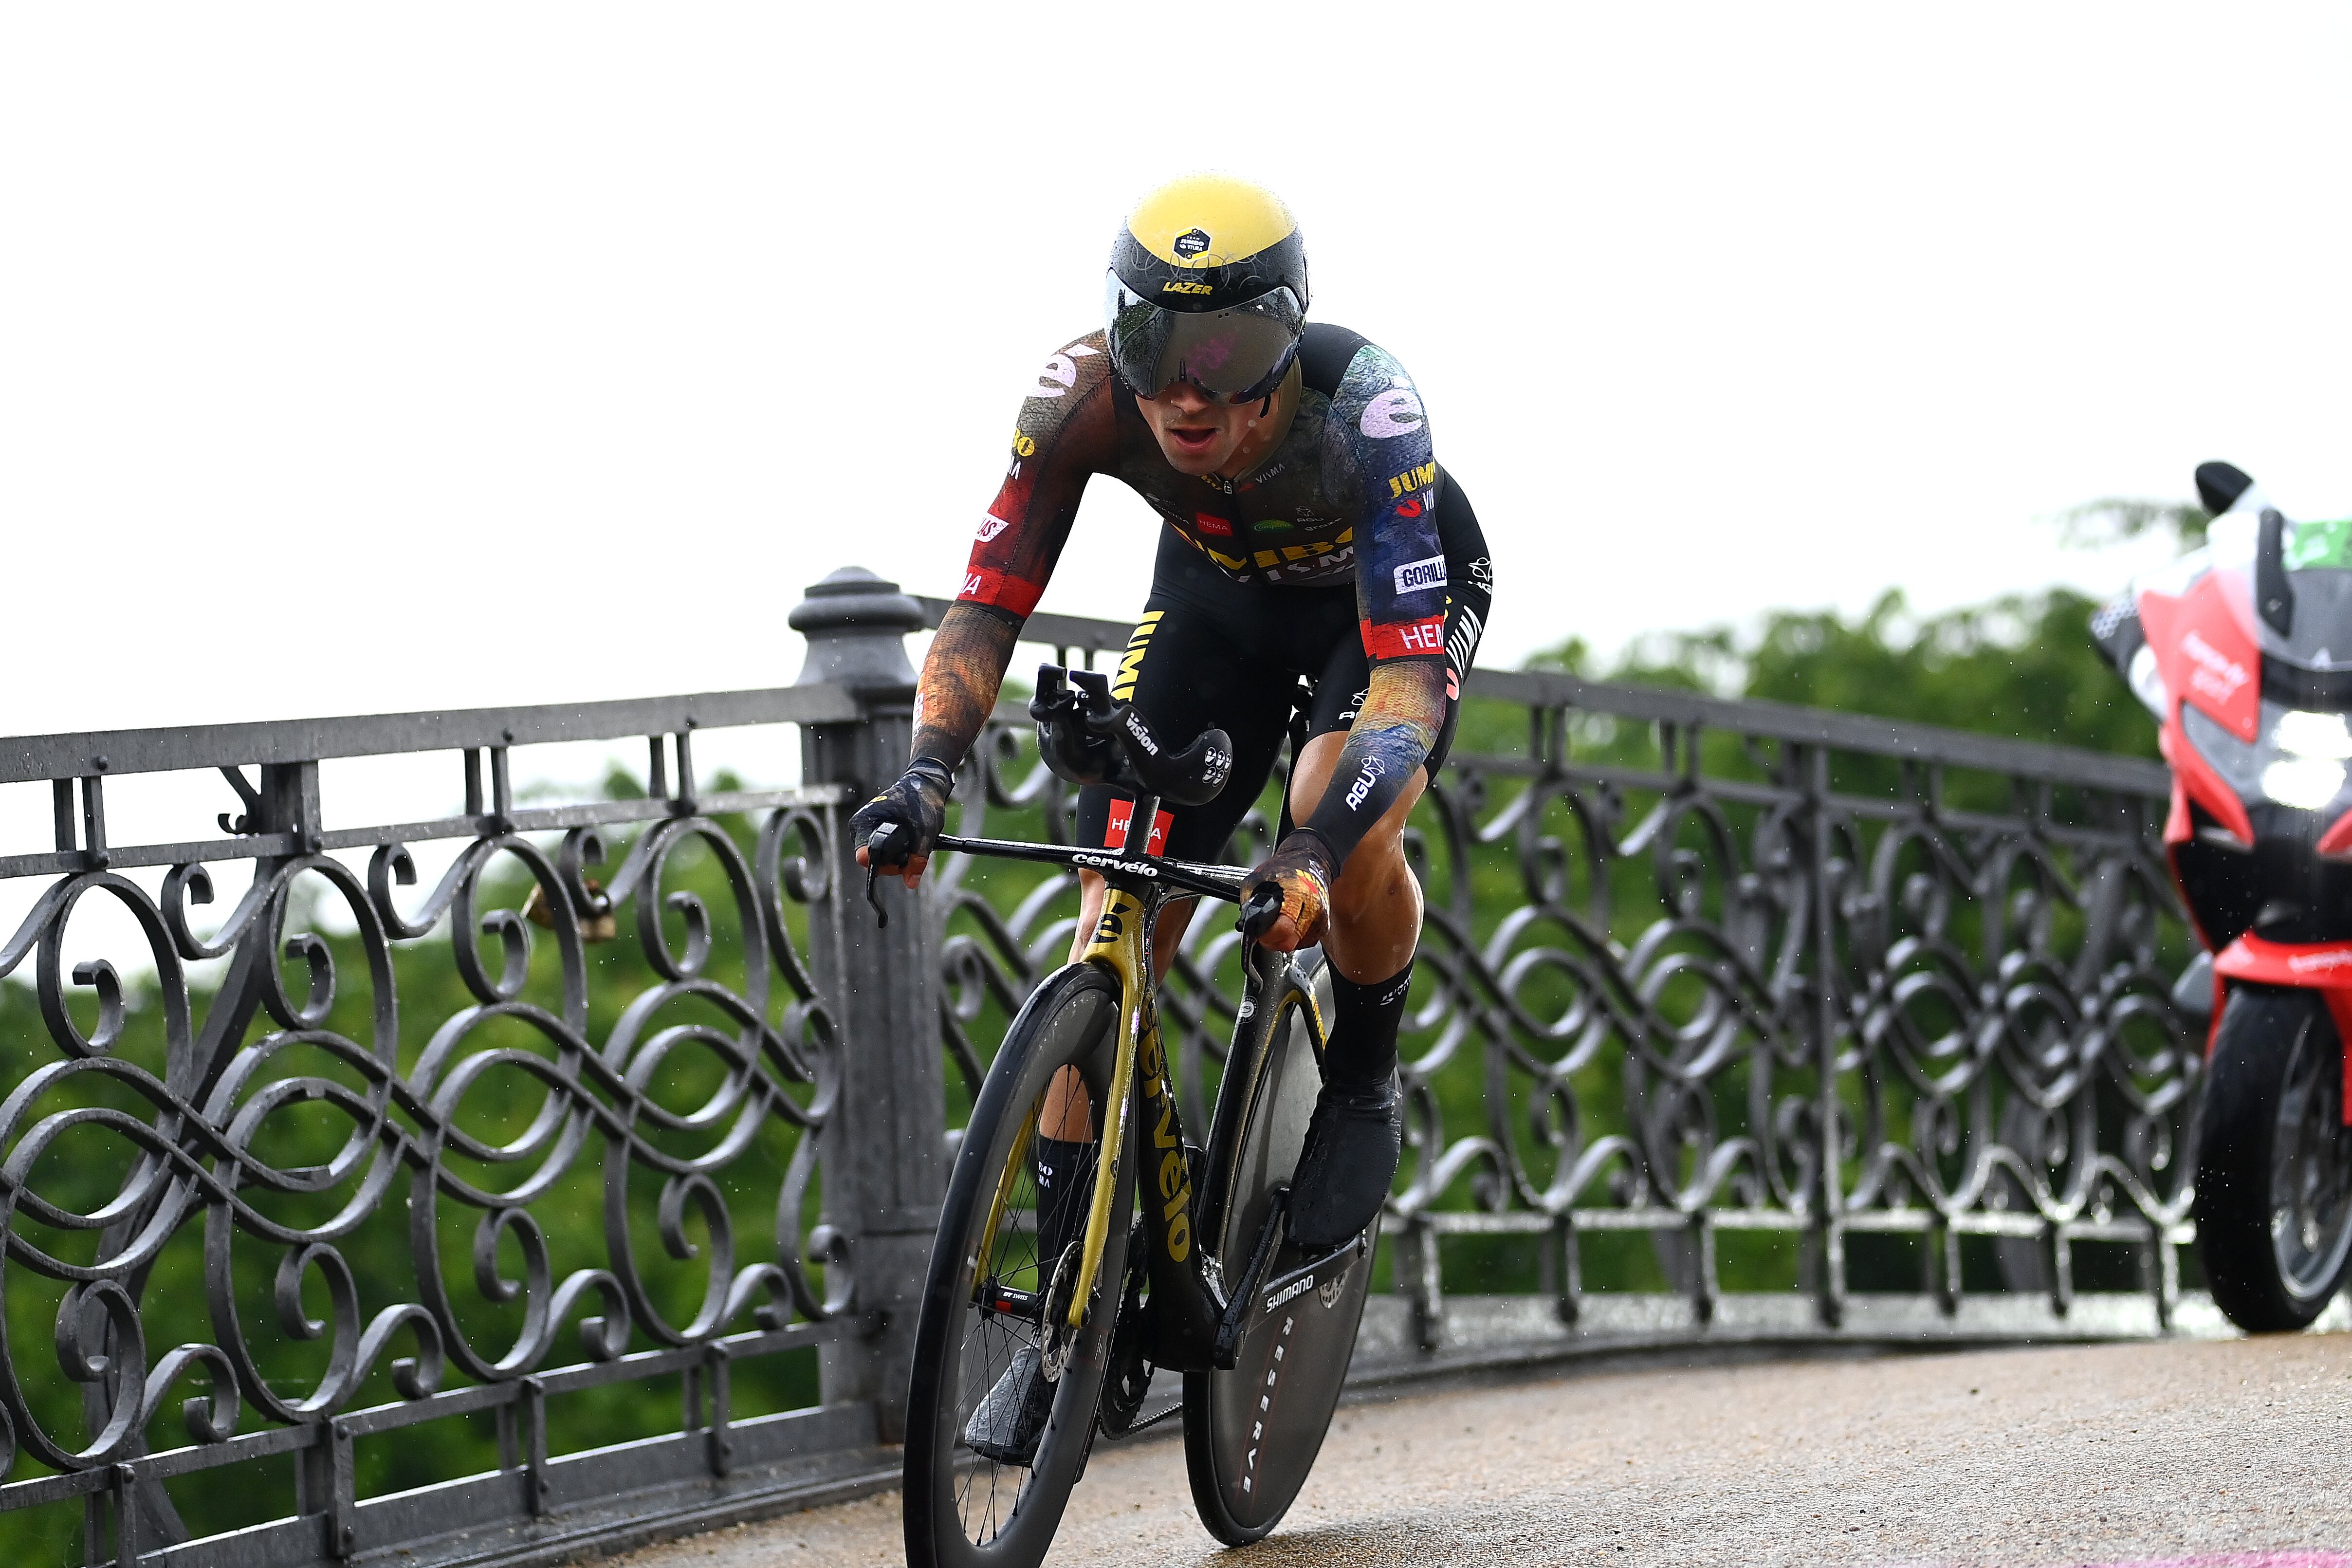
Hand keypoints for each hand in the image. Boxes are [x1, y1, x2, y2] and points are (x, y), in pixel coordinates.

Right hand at [850, 758, 953, 887]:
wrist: (925, 784)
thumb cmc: (922, 801)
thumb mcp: (925, 831)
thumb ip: (917, 858)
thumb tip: (911, 883)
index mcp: (863, 822)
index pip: (864, 857)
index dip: (885, 864)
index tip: (904, 859)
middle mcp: (860, 827)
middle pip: (873, 861)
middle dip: (895, 861)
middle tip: (914, 847)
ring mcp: (866, 830)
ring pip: (880, 859)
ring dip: (898, 857)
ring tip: (912, 840)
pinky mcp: (874, 832)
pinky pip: (884, 852)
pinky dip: (898, 851)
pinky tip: (909, 840)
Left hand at [1238, 832, 1333, 949]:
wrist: (1309, 861)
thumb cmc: (1283, 868)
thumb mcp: (1257, 879)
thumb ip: (1249, 902)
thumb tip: (1246, 924)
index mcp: (1297, 894)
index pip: (1283, 929)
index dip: (1267, 935)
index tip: (1259, 932)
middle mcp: (1313, 908)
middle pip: (1290, 942)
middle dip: (1274, 941)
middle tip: (1265, 933)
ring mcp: (1321, 918)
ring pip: (1297, 945)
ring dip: (1284, 940)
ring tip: (1277, 925)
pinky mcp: (1324, 925)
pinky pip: (1306, 941)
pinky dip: (1295, 937)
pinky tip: (1289, 924)